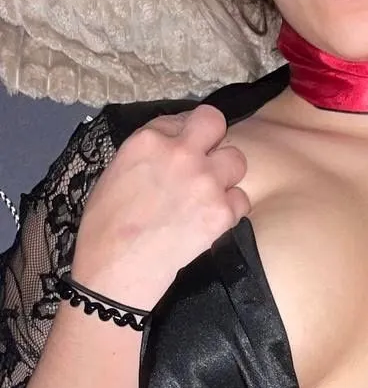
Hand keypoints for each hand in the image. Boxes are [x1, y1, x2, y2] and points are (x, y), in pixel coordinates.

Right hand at [71, 105, 250, 310]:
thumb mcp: (117, 171)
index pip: (182, 118)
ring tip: (209, 194)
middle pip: (215, 122)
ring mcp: (205, 181)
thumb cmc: (105, 225)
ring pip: (237, 159)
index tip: (180, 153)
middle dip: (213, 139)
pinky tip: (212, 220)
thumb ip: (149, 154)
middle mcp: (181, 152)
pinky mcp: (220, 212)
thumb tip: (169, 151)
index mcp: (148, 139)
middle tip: (205, 162)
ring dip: (226, 175)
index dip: (184, 136)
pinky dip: (231, 209)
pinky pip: (242, 199)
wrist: (117, 268)